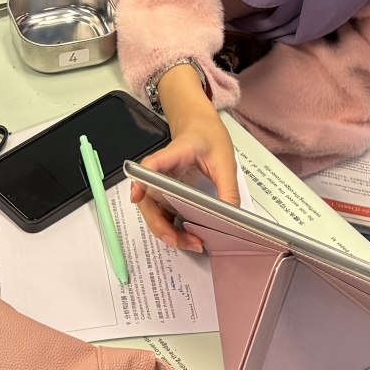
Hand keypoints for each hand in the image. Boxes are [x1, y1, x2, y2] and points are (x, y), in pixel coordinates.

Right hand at [129, 66, 238, 251]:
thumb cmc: (208, 137)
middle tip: (181, 241)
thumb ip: (228, 189)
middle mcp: (159, 170)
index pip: (151, 166)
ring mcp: (160, 183)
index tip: (138, 195)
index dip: (141, 181)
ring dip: (168, 231)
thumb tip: (231, 218)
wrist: (200, 125)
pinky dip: (172, 227)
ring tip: (192, 243)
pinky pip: (163, 213)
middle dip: (160, 225)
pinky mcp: (165, 192)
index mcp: (173, 154)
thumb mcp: (224, 161)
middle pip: (148, 200)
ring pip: (154, 211)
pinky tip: (189, 236)